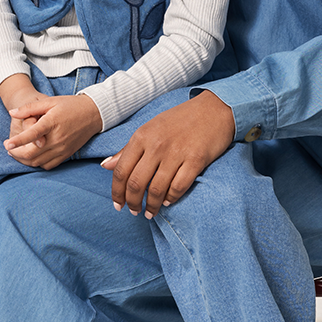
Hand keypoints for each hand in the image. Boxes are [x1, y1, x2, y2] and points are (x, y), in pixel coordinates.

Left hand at [0, 84, 102, 170]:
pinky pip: (48, 165)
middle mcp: (57, 139)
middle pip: (32, 153)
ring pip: (38, 162)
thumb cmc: (70, 105)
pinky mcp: (66, 155)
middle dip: (16, 153)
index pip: (32, 135)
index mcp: (52, 123)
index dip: (18, 141)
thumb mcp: (50, 101)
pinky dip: (37, 164)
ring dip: (24, 160)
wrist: (93, 114)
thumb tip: (12, 113)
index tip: (7, 144)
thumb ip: (29, 108)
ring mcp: (62, 149)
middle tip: (8, 148)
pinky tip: (32, 157)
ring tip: (16, 153)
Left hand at [101, 90, 235, 216]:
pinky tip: (167, 202)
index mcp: (142, 136)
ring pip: (156, 189)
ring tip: (150, 212)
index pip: (121, 171)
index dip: (117, 193)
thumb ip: (128, 148)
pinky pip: (178, 187)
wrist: (215, 109)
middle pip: (136, 183)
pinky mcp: (196, 160)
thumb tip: (106, 165)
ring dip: (151, 206)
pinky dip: (170, 198)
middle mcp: (156, 145)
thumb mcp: (150, 128)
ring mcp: (177, 153)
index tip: (118, 205)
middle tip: (134, 212)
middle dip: (132, 203)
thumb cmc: (180, 120)